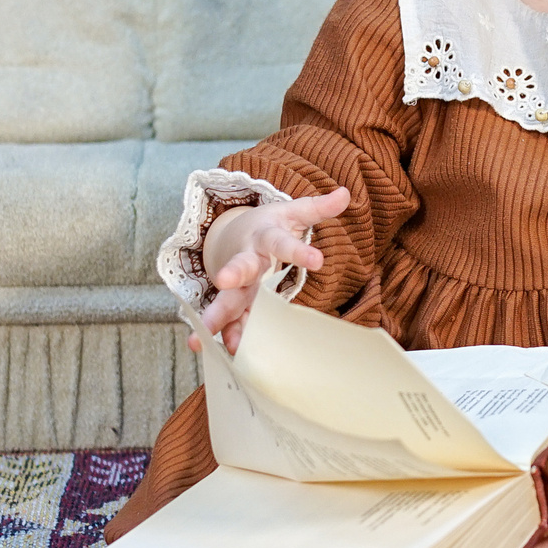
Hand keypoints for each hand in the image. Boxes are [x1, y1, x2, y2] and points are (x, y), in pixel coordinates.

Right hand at [194, 188, 350, 352]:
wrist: (241, 232)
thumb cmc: (272, 226)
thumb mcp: (293, 212)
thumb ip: (317, 208)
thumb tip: (345, 193)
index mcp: (267, 237)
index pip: (284, 242)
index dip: (300, 251)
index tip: (318, 260)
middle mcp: (249, 260)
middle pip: (240, 268)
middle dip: (231, 274)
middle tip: (222, 280)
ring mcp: (240, 284)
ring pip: (227, 300)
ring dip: (217, 319)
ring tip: (202, 338)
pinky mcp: (237, 302)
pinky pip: (231, 320)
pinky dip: (228, 335)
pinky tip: (226, 353)